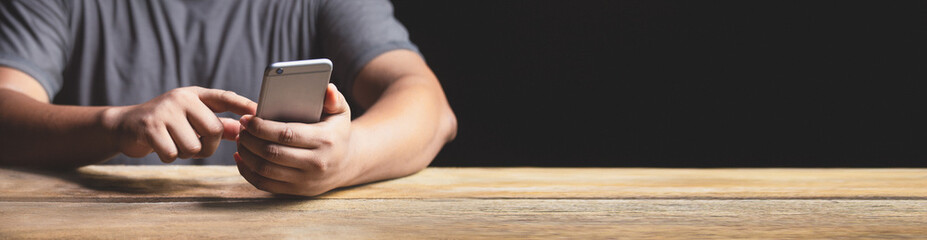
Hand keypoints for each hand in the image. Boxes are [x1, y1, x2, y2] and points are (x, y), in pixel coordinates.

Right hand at [102, 86, 256, 162]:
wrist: (124, 126)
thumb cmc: (166, 124)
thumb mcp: (192, 119)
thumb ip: (218, 124)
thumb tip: (244, 130)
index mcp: (195, 94)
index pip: (225, 97)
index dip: (243, 105)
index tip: (260, 112)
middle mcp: (181, 98)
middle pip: (213, 130)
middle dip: (208, 146)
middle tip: (196, 146)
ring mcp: (164, 111)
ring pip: (193, 146)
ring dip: (186, 153)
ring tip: (174, 143)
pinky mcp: (149, 127)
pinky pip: (173, 153)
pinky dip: (169, 157)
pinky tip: (161, 147)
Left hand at [235, 84, 352, 195]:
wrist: (348, 163)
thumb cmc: (337, 132)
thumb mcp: (341, 112)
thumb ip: (334, 99)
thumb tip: (328, 89)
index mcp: (325, 141)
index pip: (286, 134)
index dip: (261, 127)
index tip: (247, 119)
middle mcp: (316, 164)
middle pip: (272, 153)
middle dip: (250, 139)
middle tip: (241, 128)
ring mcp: (306, 180)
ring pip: (265, 170)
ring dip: (246, 154)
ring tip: (241, 140)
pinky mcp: (297, 191)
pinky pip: (265, 184)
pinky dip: (248, 172)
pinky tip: (242, 158)